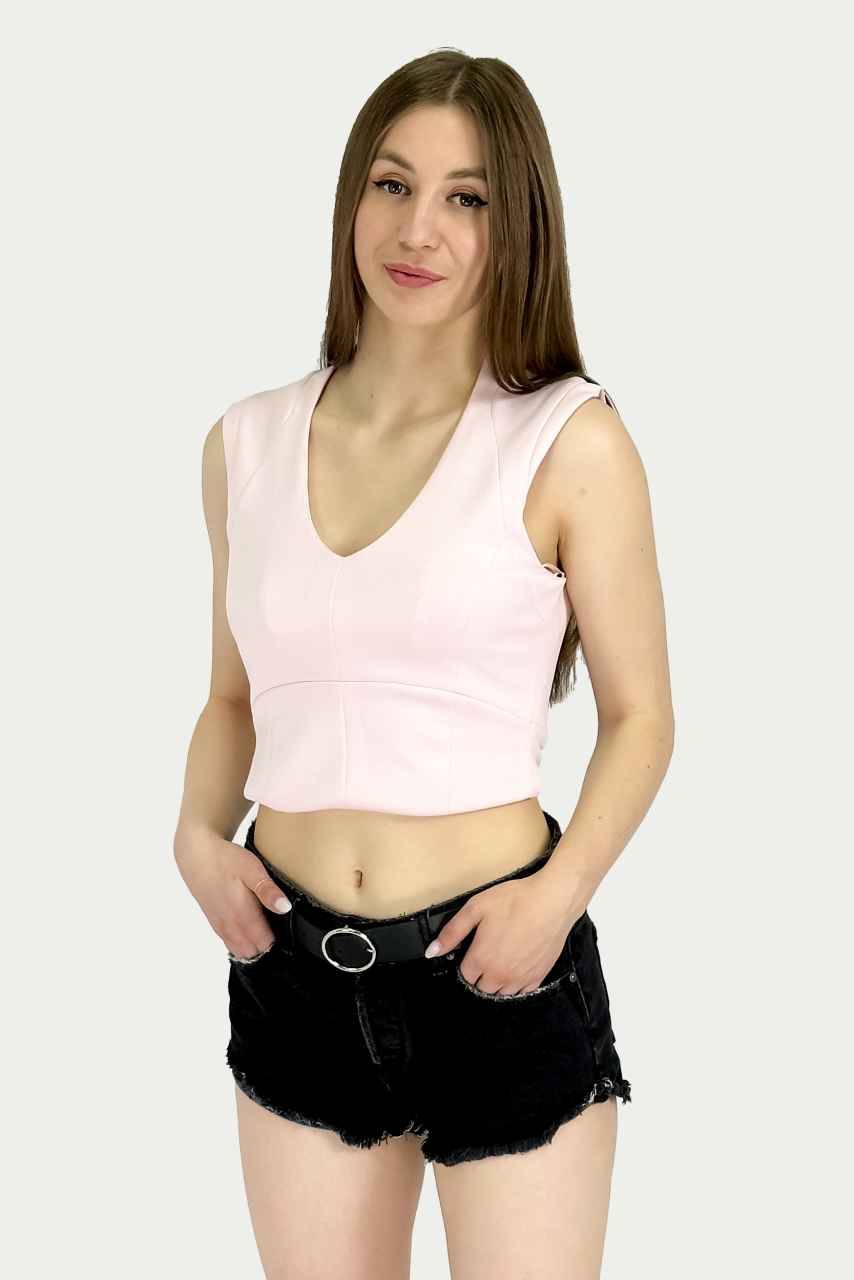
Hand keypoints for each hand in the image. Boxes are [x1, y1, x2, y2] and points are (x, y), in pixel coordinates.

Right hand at [174, 828, 290, 960]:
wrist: (196, 855)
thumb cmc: (225, 860)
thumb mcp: (252, 870)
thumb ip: (268, 891)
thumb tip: (285, 907)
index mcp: (243, 918)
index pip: (266, 946)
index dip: (280, 943)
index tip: (288, 933)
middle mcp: (231, 928)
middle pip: (255, 953)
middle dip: (268, 948)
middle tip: (279, 931)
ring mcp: (221, 928)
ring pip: (241, 952)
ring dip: (253, 947)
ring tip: (266, 931)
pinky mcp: (215, 923)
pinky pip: (230, 944)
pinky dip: (241, 942)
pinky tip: (249, 927)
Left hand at [425, 870, 582, 994]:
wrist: (552, 901)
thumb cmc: (515, 900)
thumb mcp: (476, 908)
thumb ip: (451, 932)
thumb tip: (431, 952)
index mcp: (481, 959)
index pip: (464, 976)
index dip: (466, 962)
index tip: (474, 950)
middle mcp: (500, 975)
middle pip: (481, 987)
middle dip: (480, 973)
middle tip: (488, 952)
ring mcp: (520, 979)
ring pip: (501, 992)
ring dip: (498, 980)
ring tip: (503, 957)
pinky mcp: (538, 977)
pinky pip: (522, 991)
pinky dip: (517, 982)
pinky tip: (518, 964)